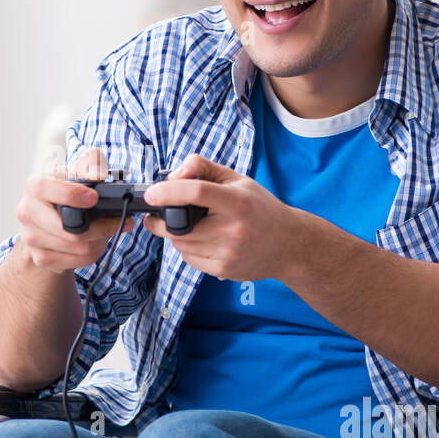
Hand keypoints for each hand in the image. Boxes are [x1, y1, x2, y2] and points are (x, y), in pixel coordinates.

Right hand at [15, 146, 136, 274]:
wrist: (44, 222)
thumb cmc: (62, 193)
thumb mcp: (75, 173)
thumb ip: (90, 164)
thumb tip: (99, 172)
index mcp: (34, 186)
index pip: (47, 189)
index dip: (72, 194)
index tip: (94, 197)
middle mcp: (27, 212)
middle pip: (70, 229)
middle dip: (102, 226)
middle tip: (122, 221)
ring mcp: (31, 238)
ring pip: (78, 247)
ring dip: (102, 240)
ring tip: (110, 230)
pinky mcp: (41, 258)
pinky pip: (78, 260)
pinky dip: (94, 253)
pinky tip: (98, 242)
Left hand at [143, 154, 296, 281]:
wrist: (288, 244)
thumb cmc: (259, 208)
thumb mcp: (236, 179)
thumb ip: (202, 167)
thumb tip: (171, 176)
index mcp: (237, 201)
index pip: (195, 192)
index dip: (167, 192)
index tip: (151, 194)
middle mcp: (233, 229)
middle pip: (179, 226)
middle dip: (160, 220)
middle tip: (156, 213)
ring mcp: (228, 253)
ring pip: (180, 245)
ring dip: (175, 234)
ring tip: (188, 225)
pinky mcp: (223, 269)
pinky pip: (189, 259)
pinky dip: (187, 249)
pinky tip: (201, 240)